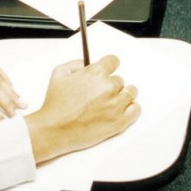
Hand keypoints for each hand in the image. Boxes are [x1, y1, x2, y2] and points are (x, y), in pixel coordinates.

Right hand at [25, 55, 139, 162]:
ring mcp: (115, 105)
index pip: (113, 61)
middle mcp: (108, 87)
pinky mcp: (119, 122)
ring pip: (130, 93)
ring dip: (122, 95)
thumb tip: (86, 64)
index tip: (107, 70)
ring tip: (111, 102)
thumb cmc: (56, 103)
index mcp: (95, 73)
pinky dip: (131, 108)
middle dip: (111, 84)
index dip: (109, 66)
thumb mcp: (59, 73)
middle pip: (120, 79)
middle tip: (100, 93)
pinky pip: (136, 109)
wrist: (55, 129)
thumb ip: (75, 63)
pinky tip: (121, 109)